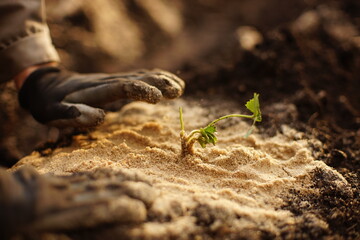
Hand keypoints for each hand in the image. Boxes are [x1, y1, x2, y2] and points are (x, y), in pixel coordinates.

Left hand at [0, 166, 155, 236]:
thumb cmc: (8, 226)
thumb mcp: (32, 239)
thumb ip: (65, 233)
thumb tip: (94, 225)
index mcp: (53, 214)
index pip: (95, 209)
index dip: (120, 208)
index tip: (140, 212)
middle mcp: (63, 197)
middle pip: (102, 191)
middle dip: (131, 192)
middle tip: (153, 194)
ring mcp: (63, 186)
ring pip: (99, 181)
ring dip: (124, 182)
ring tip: (145, 183)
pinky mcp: (60, 180)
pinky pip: (88, 176)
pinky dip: (108, 175)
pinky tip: (119, 175)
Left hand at [18, 67, 184, 127]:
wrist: (50, 87)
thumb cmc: (52, 105)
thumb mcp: (54, 112)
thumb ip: (73, 114)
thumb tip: (100, 117)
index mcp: (94, 90)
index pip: (121, 86)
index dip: (140, 90)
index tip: (159, 98)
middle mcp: (108, 81)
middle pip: (137, 78)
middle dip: (158, 84)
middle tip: (177, 92)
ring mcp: (114, 80)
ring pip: (142, 75)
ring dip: (161, 80)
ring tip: (180, 89)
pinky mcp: (118, 82)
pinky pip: (141, 77)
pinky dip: (157, 78)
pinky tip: (172, 82)